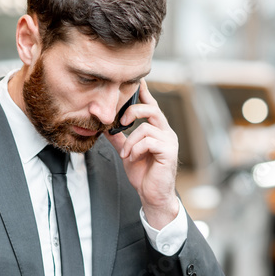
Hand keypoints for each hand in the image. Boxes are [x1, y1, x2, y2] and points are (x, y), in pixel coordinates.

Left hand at [104, 79, 179, 228]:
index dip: (143, 92)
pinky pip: (148, 140)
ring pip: (146, 127)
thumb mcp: (127, 152)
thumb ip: (119, 138)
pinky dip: (135, 149)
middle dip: (133, 111)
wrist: (152, 195)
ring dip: (131, 141)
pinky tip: (132, 158)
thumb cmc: (143, 174)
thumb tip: (105, 127)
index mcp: (157, 130)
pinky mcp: (169, 151)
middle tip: (121, 123)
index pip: (151, 105)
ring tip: (126, 154)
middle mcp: (166, 132)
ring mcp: (169, 141)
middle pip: (152, 108)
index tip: (136, 80)